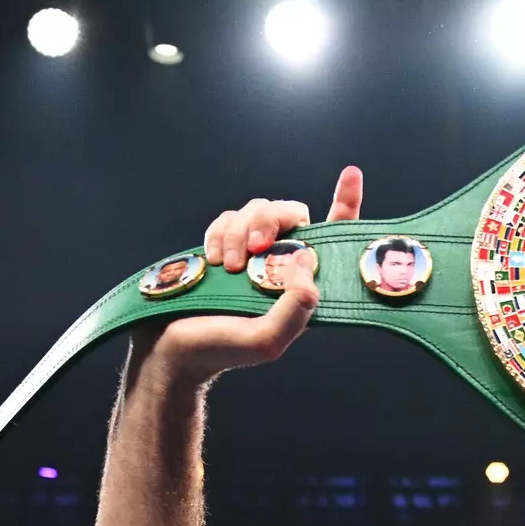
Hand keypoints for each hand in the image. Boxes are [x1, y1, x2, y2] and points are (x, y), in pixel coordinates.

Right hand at [132, 166, 362, 389]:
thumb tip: (308, 257)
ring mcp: (252, 253)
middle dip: (273, 221)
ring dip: (240, 233)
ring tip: (227, 267)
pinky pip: (228, 217)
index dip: (345, 205)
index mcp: (303, 288)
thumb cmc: (222, 350)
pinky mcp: (224, 244)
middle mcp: (282, 266)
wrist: (173, 346)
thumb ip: (296, 305)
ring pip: (257, 211)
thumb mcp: (267, 340)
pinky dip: (219, 233)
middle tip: (254, 248)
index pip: (333, 240)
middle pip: (292, 214)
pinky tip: (212, 259)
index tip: (351, 175)